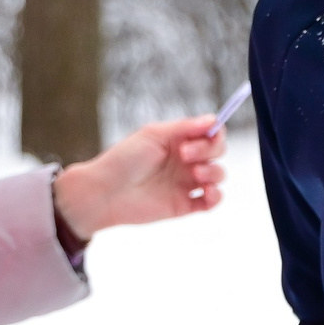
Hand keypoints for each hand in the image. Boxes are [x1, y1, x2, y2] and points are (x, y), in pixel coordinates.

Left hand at [51, 116, 225, 240]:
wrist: (105, 192)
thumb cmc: (124, 159)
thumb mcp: (153, 134)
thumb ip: (185, 127)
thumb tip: (213, 120)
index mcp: (179, 140)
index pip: (210, 133)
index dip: (214, 133)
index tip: (206, 133)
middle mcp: (185, 161)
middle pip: (217, 152)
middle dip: (209, 150)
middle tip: (186, 154)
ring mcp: (186, 183)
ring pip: (218, 175)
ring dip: (214, 172)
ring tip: (196, 174)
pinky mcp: (185, 205)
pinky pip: (211, 202)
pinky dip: (216, 197)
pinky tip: (207, 192)